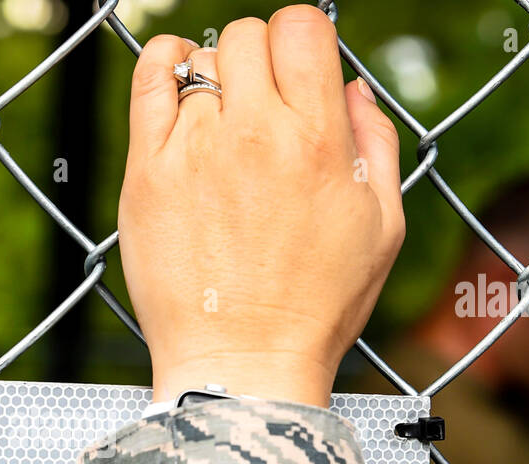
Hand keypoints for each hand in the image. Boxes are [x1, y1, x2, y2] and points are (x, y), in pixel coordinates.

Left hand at [117, 7, 405, 407]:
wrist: (241, 365)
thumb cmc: (315, 307)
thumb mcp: (382, 227)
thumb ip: (376, 143)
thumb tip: (352, 86)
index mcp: (316, 140)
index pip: (305, 27)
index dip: (304, 41)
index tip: (299, 72)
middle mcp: (253, 134)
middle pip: (249, 35)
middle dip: (262, 58)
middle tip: (262, 104)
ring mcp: (193, 151)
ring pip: (201, 62)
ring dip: (217, 80)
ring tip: (222, 125)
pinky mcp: (146, 174)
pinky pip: (148, 81)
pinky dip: (162, 64)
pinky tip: (176, 77)